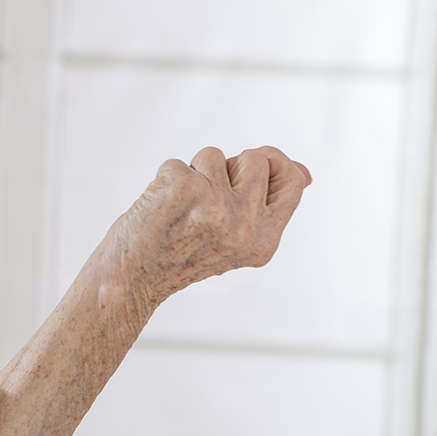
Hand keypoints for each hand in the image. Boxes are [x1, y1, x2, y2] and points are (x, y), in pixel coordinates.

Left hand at [111, 145, 310, 313]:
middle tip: (203, 200)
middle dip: (228, 167)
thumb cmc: (178, 257)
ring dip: (193, 173)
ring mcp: (215, 206)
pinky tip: (157, 208)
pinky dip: (164, 179)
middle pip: (256, 159)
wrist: (130, 280)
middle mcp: (244, 226)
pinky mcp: (183, 189)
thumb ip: (267, 207)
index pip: (292, 181)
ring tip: (178, 209)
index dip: (273, 163)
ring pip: (214, 155)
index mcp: (264, 241)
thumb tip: (306, 173)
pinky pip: (177, 162)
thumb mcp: (234, 241)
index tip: (247, 168)